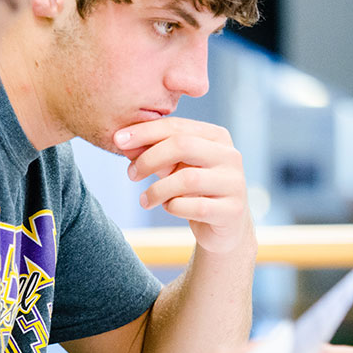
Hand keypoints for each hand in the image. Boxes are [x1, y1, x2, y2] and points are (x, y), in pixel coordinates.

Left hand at [114, 117, 252, 253]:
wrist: (224, 226)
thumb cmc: (194, 189)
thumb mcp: (174, 166)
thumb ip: (152, 152)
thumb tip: (121, 141)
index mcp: (216, 136)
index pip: (176, 126)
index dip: (144, 131)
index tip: (117, 140)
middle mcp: (230, 155)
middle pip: (182, 145)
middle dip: (149, 158)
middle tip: (131, 174)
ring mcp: (234, 182)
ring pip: (187, 179)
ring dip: (157, 190)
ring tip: (145, 200)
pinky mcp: (232, 210)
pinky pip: (194, 206)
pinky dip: (174, 207)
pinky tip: (169, 207)